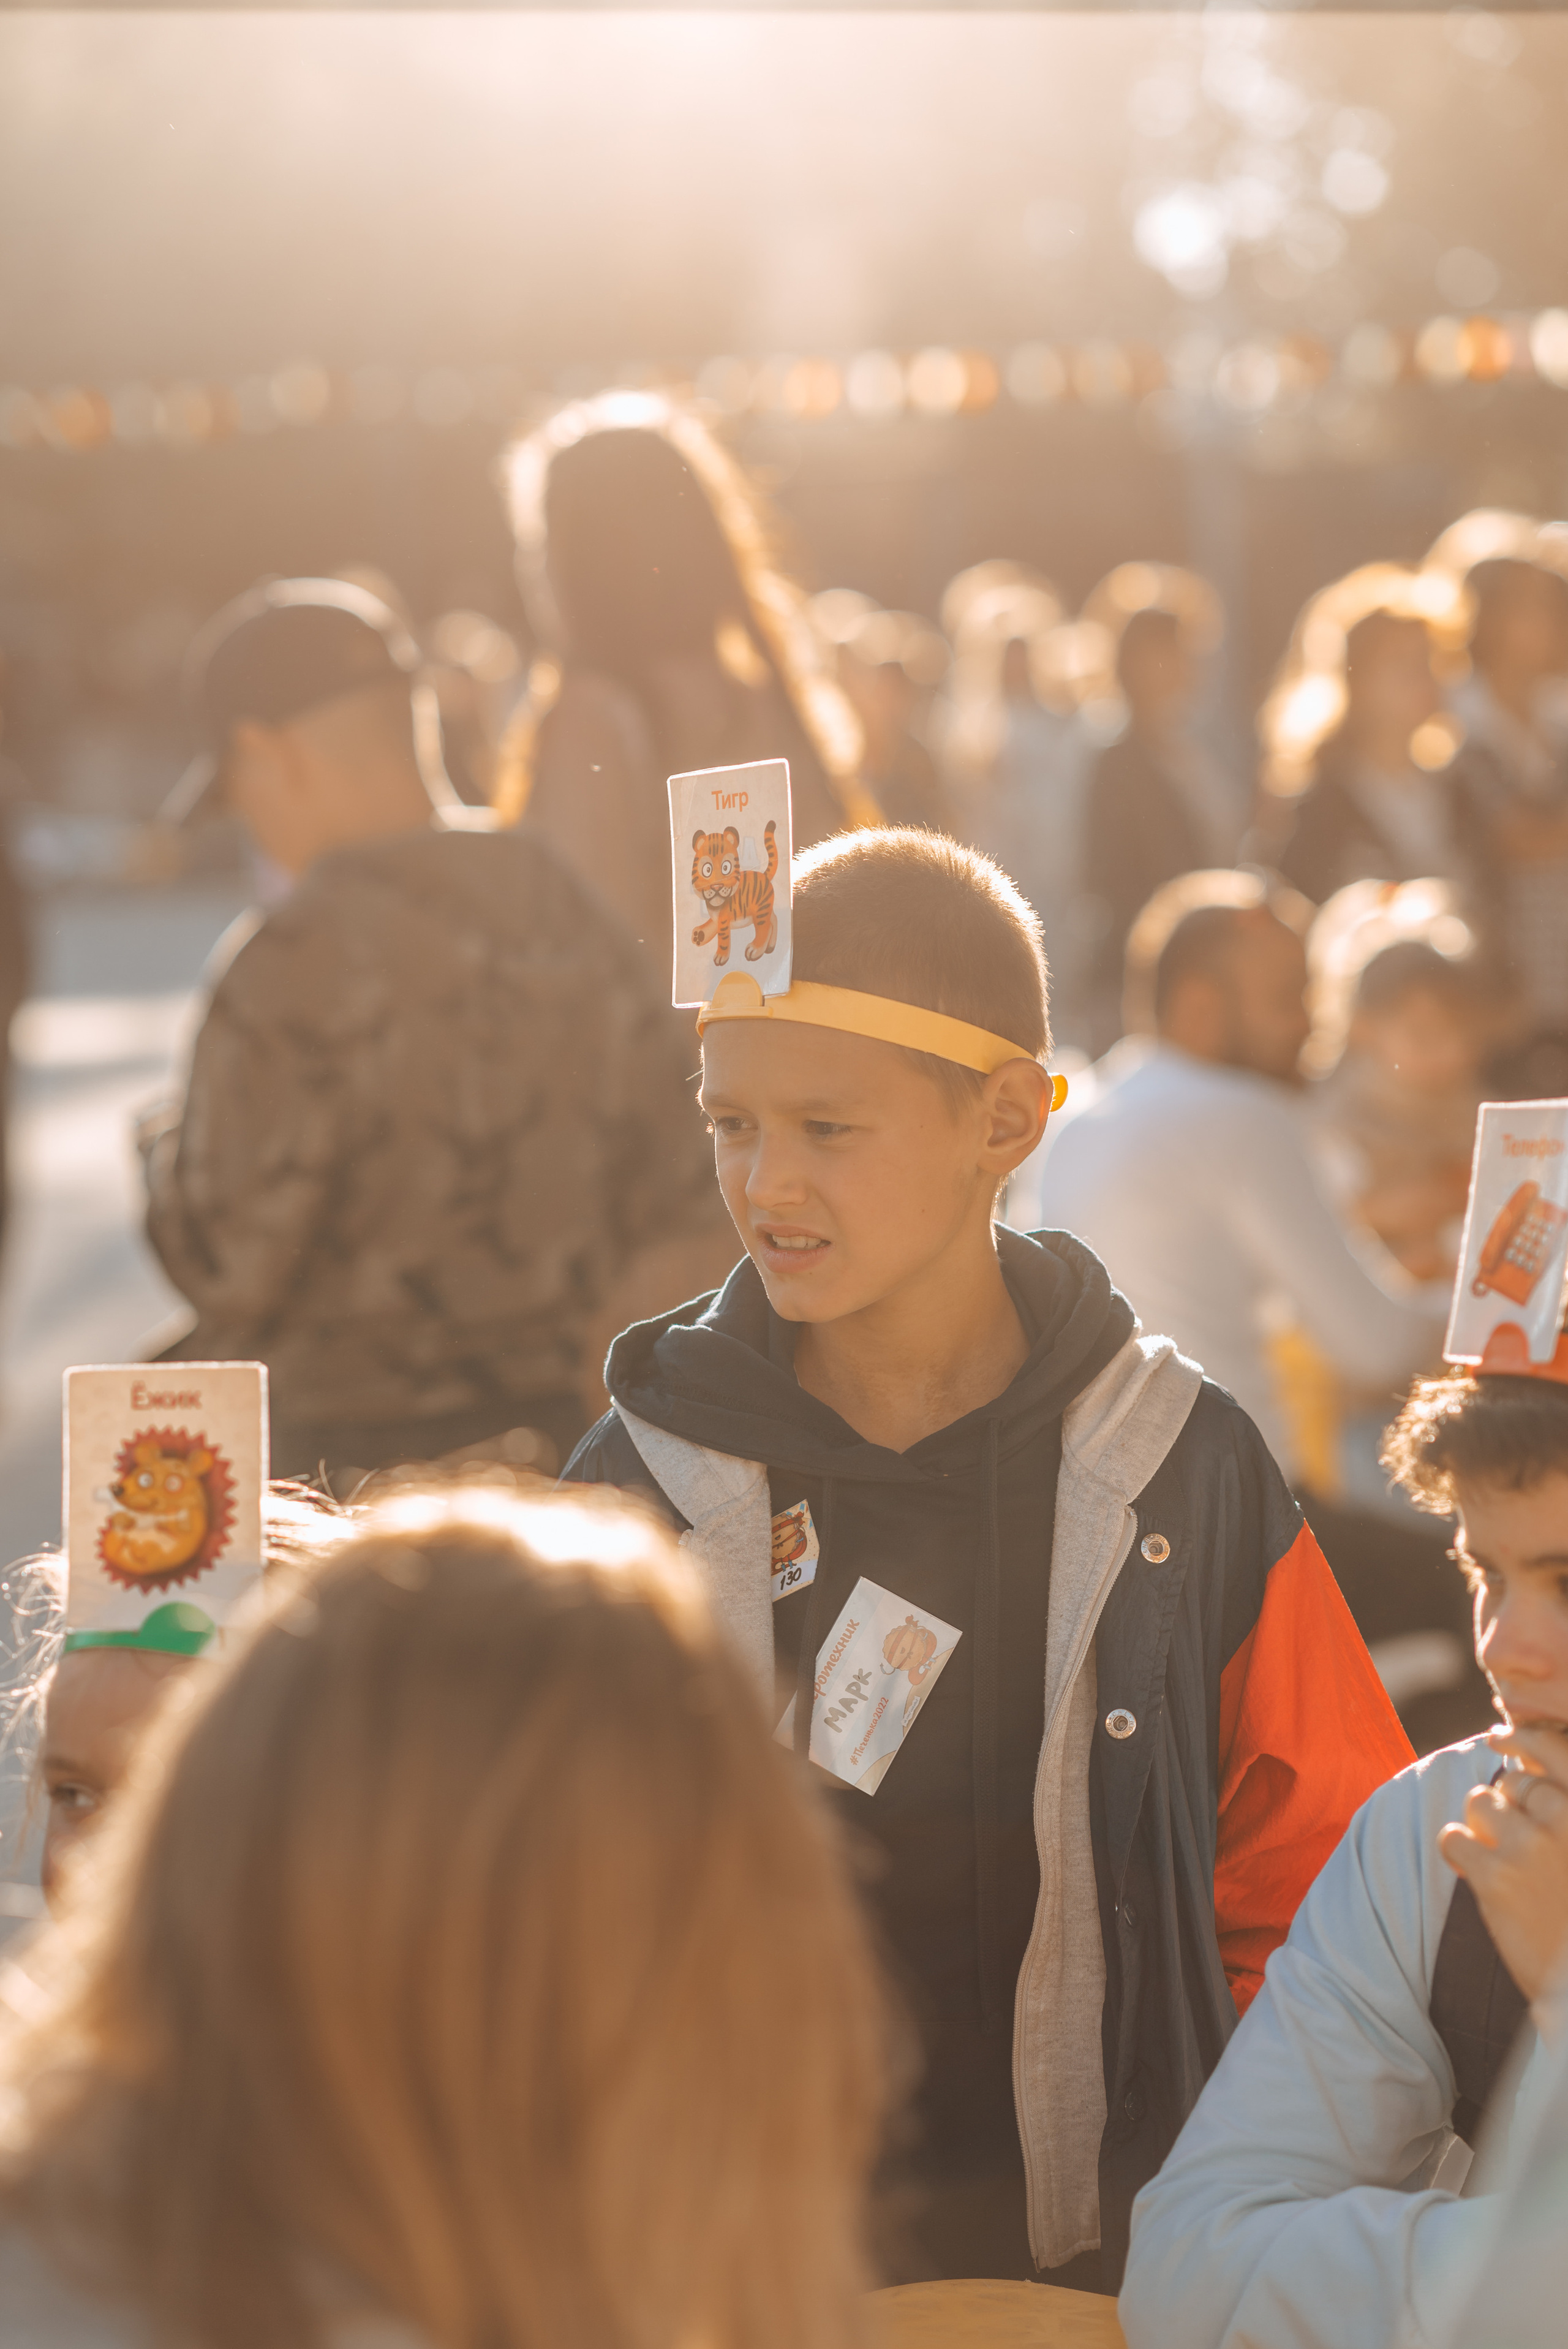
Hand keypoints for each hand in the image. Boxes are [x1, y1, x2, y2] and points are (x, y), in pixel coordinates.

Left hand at [1438, 1726, 1567, 2016]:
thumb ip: (1566, 1814)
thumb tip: (1526, 1769)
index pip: (1555, 1750)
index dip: (1523, 1738)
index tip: (1499, 1735)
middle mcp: (1566, 1817)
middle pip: (1514, 1780)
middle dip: (1507, 1801)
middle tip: (1515, 1837)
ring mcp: (1531, 1845)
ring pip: (1481, 1802)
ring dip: (1481, 1823)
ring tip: (1497, 1853)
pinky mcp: (1496, 1876)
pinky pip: (1455, 1837)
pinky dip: (1456, 1848)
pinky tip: (1471, 1866)